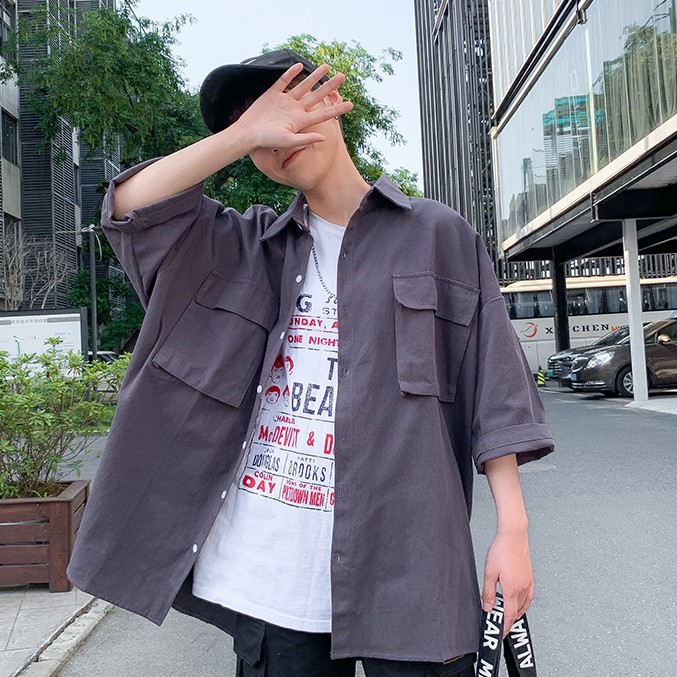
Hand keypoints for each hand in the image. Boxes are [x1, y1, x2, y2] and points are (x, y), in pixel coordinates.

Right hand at [234, 63, 353, 151]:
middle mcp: (295, 110)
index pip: (323, 114)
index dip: (337, 109)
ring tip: (327, 66)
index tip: (351, 104)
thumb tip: (324, 138)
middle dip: (330, 85)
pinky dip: (290, 74)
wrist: (247, 133)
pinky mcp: (272, 94)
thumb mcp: (288, 141)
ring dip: (314, 76)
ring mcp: (284, 101)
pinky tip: (299, 66)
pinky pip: (283, 82)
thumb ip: (305, 139)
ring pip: (303, 86)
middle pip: (316, 96)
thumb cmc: (267, 140)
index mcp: (300, 121)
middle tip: (343, 76)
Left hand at [481, 527, 533, 637]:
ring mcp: (528, 583)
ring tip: (508, 617)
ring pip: (523, 605)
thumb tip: (487, 606)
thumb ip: (488, 592)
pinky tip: (520, 604)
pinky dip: (524, 604)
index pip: (509, 615)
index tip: (500, 633)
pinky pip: (529, 597)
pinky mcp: (530, 577)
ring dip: (516, 613)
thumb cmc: (501, 550)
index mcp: (512, 589)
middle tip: (500, 625)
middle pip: (516, 611)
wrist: (514, 536)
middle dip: (508, 621)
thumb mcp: (489, 572)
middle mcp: (522, 588)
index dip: (504, 626)